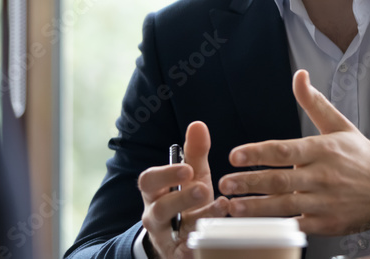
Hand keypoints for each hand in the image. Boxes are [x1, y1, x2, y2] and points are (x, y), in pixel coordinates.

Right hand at [139, 121, 228, 257]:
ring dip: (198, 220)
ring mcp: (165, 237)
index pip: (149, 181)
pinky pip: (183, 254)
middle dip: (181, 199)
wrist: (178, 236)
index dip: (166, 175)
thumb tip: (198, 124)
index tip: (187, 169)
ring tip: (221, 207)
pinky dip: (195, 249)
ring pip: (175, 231)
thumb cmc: (185, 199)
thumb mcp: (192, 176)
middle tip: (203, 188)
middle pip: (160, 209)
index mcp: (155, 192)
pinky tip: (212, 240)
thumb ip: (195, 152)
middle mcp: (155, 215)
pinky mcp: (176, 254)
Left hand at [219, 69, 369, 235]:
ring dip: (256, 207)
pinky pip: (297, 226)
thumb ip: (315, 103)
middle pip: (280, 180)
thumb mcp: (340, 125)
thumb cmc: (362, 157)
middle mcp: (323, 176)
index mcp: (323, 149)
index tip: (235, 155)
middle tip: (225, 183)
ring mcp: (325, 202)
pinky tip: (258, 227)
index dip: (258, 153)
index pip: (285, 150)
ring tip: (233, 207)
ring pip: (285, 205)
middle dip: (249, 182)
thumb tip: (300, 76)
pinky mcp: (327, 224)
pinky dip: (277, 227)